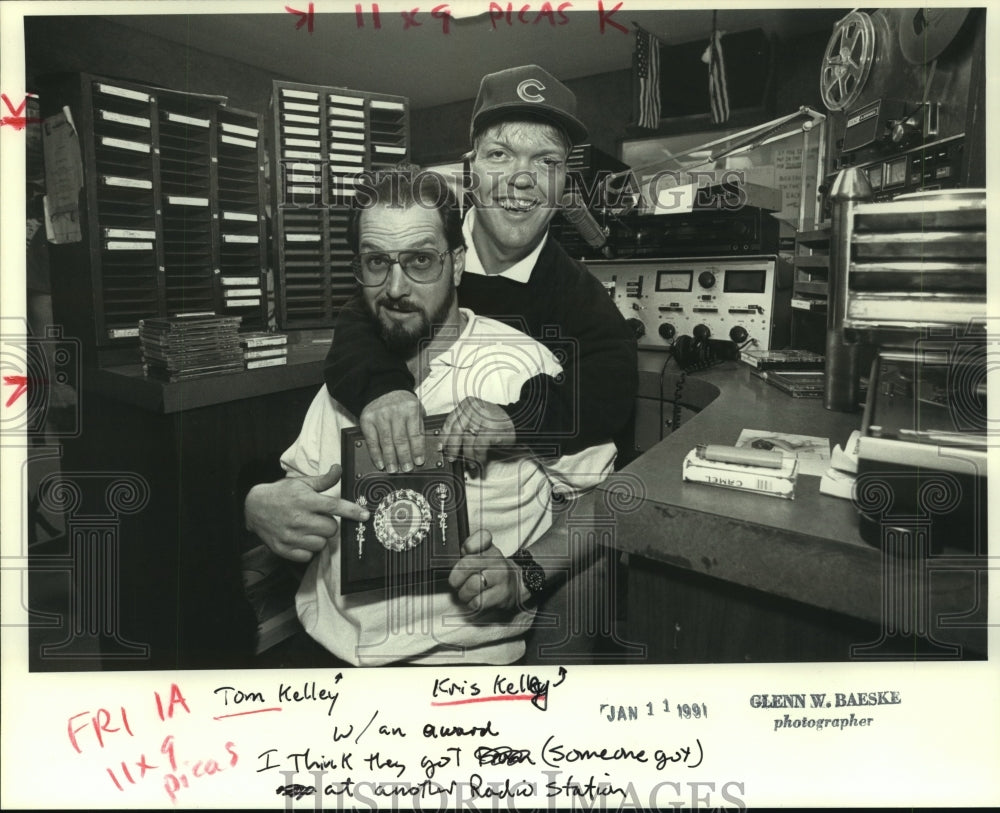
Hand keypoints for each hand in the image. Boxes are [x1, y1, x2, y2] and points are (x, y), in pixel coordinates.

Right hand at [244, 465, 369, 562]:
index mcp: (305, 500)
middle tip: (318, 518)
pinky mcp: (284, 549)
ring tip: (308, 528)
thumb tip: (338, 469)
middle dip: (329, 524)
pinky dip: (308, 549)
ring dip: (319, 537)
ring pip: (321, 544)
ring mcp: (290, 536)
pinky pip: (308, 556)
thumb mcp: (302, 483)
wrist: (254, 507)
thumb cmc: (281, 493)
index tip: (365, 515)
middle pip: (331, 529)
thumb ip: (323, 480)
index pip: (335, 507)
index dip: (352, 511)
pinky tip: (301, 538)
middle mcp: (298, 519)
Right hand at [358, 390, 425, 472]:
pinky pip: (372, 441)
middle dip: (404, 457)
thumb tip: (422, 450)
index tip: (419, 462)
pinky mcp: (367, 420)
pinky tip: (380, 463)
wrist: (384, 389)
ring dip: (390, 459)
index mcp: (410, 409)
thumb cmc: (403, 403)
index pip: (415, 433)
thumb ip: (419, 427)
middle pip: (400, 440)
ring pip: (386, 442)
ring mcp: (380, 416)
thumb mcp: (416, 410)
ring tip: (393, 469)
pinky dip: (376, 454)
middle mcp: (395, 412)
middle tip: (406, 469)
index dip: (417, 450)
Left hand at [441, 397, 515, 472]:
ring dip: (467, 456)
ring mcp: (481, 419)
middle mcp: (472, 409)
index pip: (450, 421)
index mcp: (466, 405)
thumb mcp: (476, 416)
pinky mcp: (490, 430)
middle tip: (451, 458)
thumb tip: (448, 443)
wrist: (516, 419)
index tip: (441, 446)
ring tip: (469, 464)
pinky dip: (478, 457)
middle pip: (456, 431)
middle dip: (452, 448)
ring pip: (467, 442)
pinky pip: (479, 448)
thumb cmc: (494, 420)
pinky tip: (479, 462)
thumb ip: (463, 424)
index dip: (444, 436)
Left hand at [448, 530, 525, 611]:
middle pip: (467, 564)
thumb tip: (460, 552)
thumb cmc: (494, 570)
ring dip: (463, 593)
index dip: (467, 546)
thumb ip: (471, 547)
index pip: (480, 538)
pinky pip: (478, 602)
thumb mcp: (485, 554)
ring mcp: (502, 578)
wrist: (517, 585)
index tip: (464, 553)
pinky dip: (472, 603)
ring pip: (472, 585)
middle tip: (455, 582)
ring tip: (466, 593)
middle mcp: (498, 561)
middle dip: (455, 577)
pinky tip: (475, 600)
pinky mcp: (503, 597)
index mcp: (491, 549)